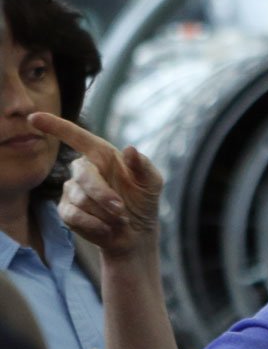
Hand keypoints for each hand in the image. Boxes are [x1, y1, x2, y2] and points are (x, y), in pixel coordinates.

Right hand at [28, 112, 162, 259]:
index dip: (56, 126)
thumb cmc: (144, 200)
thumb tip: (130, 149)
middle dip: (102, 193)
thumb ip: (143, 165)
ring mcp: (72, 189)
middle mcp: (85, 168)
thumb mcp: (151, 182)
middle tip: (121, 208)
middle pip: (82, 173)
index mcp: (103, 155)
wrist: (136, 232)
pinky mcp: (66, 210)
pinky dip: (94, 224)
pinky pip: (73, 215)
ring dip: (104, 211)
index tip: (34, 117)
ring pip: (80, 197)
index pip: (77, 137)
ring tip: (119, 217)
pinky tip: (107, 227)